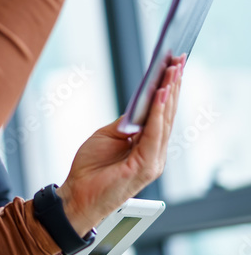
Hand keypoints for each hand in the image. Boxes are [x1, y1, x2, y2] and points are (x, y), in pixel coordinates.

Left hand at [57, 55, 184, 233]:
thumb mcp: (108, 136)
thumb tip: (139, 104)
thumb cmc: (90, 169)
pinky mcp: (146, 166)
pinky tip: (160, 94)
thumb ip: (126, 123)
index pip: (161, 114)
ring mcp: (153, 161)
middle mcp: (155, 153)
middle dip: (173, 85)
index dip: (168, 89)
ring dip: (169, 93)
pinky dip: (157, 112)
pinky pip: (154, 133)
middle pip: (167, 114)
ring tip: (172, 70)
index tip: (172, 66)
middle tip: (178, 60)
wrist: (77, 195)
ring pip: (164, 121)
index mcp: (147, 147)